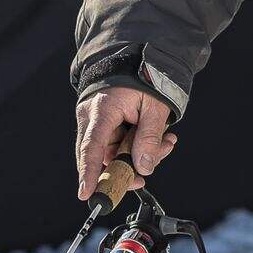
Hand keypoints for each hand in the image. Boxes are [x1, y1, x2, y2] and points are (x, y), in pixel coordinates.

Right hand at [73, 85, 177, 200]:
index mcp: (102, 109)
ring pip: (114, 153)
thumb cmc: (143, 77)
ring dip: (139, 155)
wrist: (138, 59)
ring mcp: (97, 122)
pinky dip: (137, 147)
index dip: (89, 172)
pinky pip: (118, 145)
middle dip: (128, 167)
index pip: (91, 147)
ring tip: (165, 143)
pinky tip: (159, 140)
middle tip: (148, 169)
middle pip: (103, 156)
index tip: (87, 193)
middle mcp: (93, 117)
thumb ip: (150, 138)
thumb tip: (143, 167)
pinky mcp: (105, 125)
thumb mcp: (155, 106)